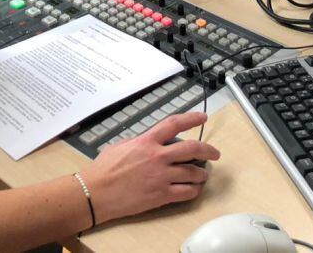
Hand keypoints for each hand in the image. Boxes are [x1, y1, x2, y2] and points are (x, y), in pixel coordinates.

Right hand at [79, 112, 219, 224]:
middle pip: (192, 149)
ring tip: (202, 175)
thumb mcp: (121, 146)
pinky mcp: (162, 195)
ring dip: (202, 174)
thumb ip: (140, 142)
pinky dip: (194, 190)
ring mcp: (162, 177)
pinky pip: (187, 192)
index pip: (174, 124)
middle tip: (215, 153)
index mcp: (147, 141)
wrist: (98, 192)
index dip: (191, 118)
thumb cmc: (104, 169)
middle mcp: (158, 157)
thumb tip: (151, 142)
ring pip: (193, 173)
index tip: (202, 117)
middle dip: (208, 150)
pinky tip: (194, 189)